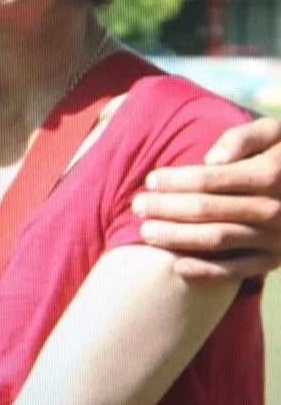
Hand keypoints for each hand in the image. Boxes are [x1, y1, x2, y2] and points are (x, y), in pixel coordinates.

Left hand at [132, 117, 280, 278]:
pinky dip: (207, 272)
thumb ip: (242, 139)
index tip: (150, 181)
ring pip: (217, 240)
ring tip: (146, 233)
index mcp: (268, 175)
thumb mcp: (273, 133)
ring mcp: (274, 238)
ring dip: (178, 238)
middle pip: (207, 211)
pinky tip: (178, 267)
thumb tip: (211, 159)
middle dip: (167, 209)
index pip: (210, 180)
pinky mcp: (275, 260)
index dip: (176, 181)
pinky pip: (237, 270)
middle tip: (137, 206)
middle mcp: (272, 209)